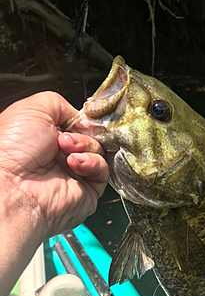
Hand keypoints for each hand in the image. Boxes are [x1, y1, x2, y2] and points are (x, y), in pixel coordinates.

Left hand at [0, 91, 108, 240]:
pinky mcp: (87, 192)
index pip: (77, 124)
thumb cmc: (10, 151)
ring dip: (86, 146)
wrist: (12, 187)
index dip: (82, 120)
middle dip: (82, 133)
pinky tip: (75, 164)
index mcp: (45, 138)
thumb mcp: (32, 109)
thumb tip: (80, 115)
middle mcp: (59, 157)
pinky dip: (93, 163)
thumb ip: (59, 104)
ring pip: (99, 152)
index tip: (80, 119)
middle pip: (90, 137)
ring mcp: (74, 174)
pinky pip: (103, 171)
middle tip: (66, 138)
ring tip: (67, 151)